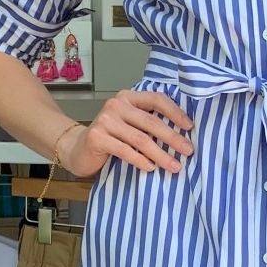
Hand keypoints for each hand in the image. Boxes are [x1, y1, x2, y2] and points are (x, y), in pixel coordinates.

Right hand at [60, 89, 195, 176]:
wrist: (77, 149)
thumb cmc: (109, 138)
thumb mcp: (129, 124)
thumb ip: (147, 122)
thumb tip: (182, 133)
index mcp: (127, 97)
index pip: (156, 99)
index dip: (175, 112)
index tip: (190, 127)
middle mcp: (116, 105)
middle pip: (151, 122)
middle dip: (173, 138)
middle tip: (188, 151)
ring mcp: (105, 120)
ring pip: (140, 139)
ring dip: (161, 154)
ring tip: (174, 166)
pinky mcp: (97, 137)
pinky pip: (125, 151)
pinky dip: (141, 161)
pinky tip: (152, 168)